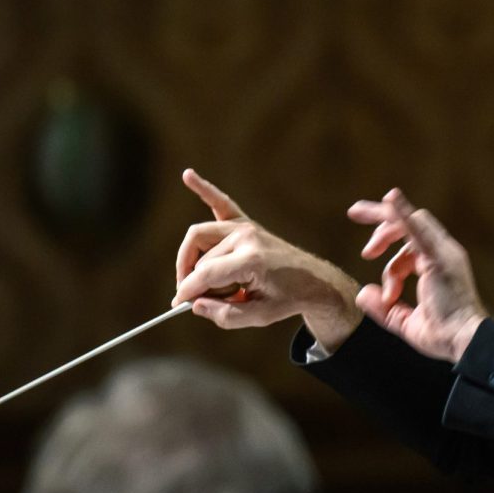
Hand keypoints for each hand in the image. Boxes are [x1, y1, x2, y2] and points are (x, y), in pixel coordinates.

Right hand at [172, 169, 360, 348]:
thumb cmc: (288, 299)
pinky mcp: (248, 224)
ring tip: (210, 282)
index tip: (179, 305)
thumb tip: (195, 304)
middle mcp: (247, 237)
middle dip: (196, 281)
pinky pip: (221, 203)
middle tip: (201, 300)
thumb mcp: (259, 317)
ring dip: (195, 260)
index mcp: (252, 260)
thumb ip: (224, 315)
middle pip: (201, 259)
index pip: (205, 273)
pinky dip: (204, 189)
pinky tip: (188, 175)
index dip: (188, 291)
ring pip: (201, 238)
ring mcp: (247, 227)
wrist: (314, 282)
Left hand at [348, 188, 486, 362]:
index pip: (410, 243)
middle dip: (380, 219)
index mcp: (436, 265)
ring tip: (368, 251)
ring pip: (410, 221)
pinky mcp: (438, 256)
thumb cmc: (443, 336)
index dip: (388, 248)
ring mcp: (442, 252)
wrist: (463, 342)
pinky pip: (418, 227)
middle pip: (409, 223)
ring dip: (383, 226)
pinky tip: (389, 199)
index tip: (368, 255)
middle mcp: (442, 253)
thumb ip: (383, 309)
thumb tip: (362, 294)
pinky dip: (402, 213)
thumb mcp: (405, 322)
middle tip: (352, 212)